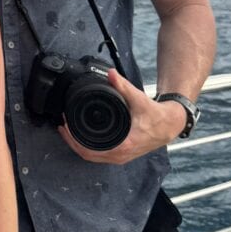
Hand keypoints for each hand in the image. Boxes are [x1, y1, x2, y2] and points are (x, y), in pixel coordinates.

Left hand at [58, 69, 186, 164]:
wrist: (169, 125)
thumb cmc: (156, 115)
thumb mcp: (139, 99)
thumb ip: (123, 86)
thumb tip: (111, 74)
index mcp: (123, 145)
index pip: (90, 150)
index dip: (73, 139)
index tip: (65, 124)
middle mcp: (120, 155)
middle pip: (87, 155)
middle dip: (71, 141)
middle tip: (61, 126)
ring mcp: (120, 157)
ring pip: (92, 157)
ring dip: (78, 145)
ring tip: (67, 130)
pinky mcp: (121, 155)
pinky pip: (99, 155)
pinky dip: (87, 147)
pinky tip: (80, 137)